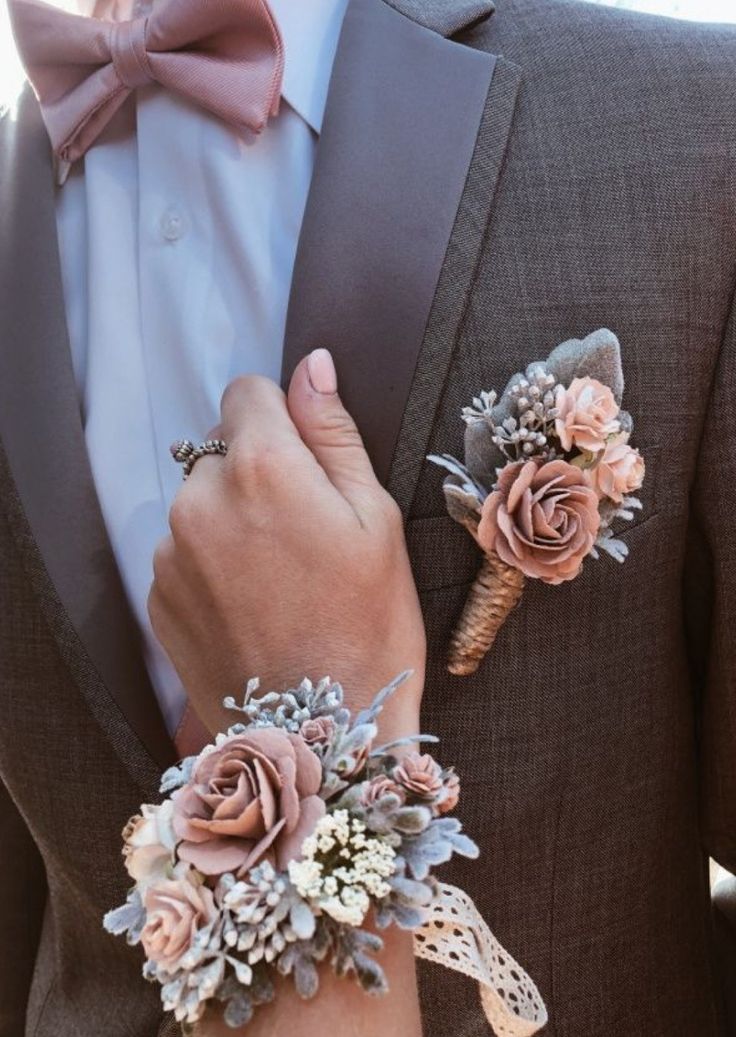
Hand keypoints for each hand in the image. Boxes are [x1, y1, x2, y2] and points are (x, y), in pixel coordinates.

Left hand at [148, 349, 425, 736]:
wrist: (321, 733)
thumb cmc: (368, 624)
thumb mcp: (375, 518)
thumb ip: (333, 432)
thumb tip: (311, 365)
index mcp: (260, 467)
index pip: (247, 393)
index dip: (282, 418)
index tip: (307, 463)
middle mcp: (199, 500)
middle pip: (222, 450)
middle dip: (258, 472)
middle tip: (305, 534)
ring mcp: (170, 552)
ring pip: (202, 504)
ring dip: (232, 520)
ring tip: (280, 579)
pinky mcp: (157, 596)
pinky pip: (183, 552)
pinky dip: (212, 564)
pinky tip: (253, 606)